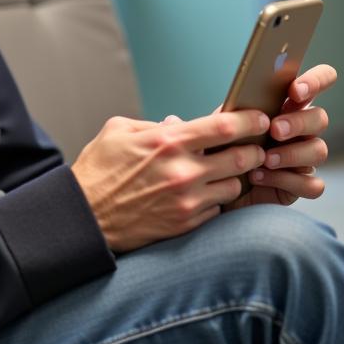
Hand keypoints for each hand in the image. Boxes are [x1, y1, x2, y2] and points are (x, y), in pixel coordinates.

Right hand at [71, 109, 270, 252]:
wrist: (84, 217)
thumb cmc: (98, 170)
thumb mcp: (119, 130)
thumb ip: (153, 125)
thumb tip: (178, 124)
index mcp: (168, 142)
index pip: (226, 126)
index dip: (250, 120)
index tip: (260, 118)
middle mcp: (183, 171)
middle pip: (242, 158)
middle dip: (253, 151)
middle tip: (253, 148)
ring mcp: (186, 201)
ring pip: (234, 186)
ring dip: (234, 178)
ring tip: (225, 172)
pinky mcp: (185, 224)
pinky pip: (217, 209)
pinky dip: (215, 200)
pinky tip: (203, 194)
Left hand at [225, 64, 336, 210]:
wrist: (215, 181)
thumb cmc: (224, 143)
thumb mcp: (226, 121)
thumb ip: (240, 107)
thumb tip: (247, 94)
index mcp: (288, 103)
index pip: (320, 80)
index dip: (315, 81)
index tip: (295, 91)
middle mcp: (302, 128)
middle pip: (320, 117)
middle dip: (298, 123)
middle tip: (275, 130)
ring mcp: (305, 156)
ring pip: (319, 150)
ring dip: (292, 154)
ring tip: (265, 159)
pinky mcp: (302, 183)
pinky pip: (312, 184)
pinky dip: (286, 181)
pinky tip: (260, 177)